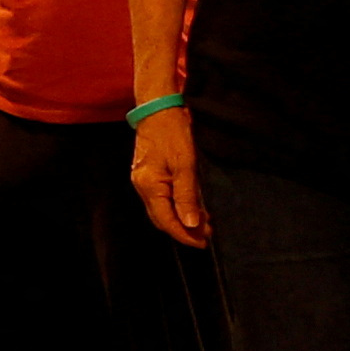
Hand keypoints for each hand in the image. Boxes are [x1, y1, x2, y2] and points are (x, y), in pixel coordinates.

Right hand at [128, 105, 206, 248]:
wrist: (158, 108)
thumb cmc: (172, 132)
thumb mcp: (185, 164)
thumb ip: (187, 196)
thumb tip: (191, 224)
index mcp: (149, 185)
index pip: (166, 220)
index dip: (184, 235)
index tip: (203, 242)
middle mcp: (142, 186)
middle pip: (162, 218)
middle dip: (184, 230)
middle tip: (207, 236)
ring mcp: (144, 180)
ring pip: (163, 209)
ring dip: (182, 219)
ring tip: (204, 225)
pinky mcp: (149, 174)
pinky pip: (163, 198)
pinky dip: (177, 207)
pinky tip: (192, 208)